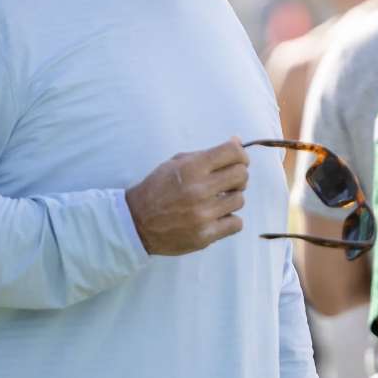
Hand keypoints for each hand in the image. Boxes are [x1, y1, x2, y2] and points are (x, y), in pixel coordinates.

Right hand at [125, 137, 248, 255]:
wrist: (136, 223)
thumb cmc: (157, 189)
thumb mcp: (176, 163)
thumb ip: (207, 154)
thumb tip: (237, 141)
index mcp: (191, 168)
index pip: (233, 153)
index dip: (241, 154)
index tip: (238, 160)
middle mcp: (199, 190)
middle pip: (242, 175)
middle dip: (238, 176)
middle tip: (227, 182)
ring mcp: (203, 214)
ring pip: (240, 200)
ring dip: (231, 199)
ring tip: (216, 201)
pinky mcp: (205, 235)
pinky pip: (236, 223)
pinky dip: (229, 220)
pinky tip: (216, 217)